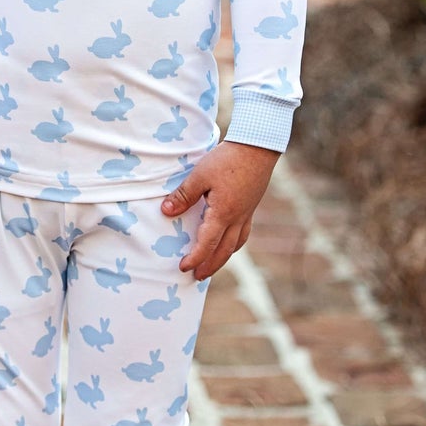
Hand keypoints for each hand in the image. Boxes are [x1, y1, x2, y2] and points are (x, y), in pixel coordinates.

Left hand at [160, 140, 278, 280]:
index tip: (183, 267)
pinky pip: (243, 233)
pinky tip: (229, 242)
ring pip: (236, 244)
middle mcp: (237, 218)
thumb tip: (166, 212)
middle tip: (197, 277)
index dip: (195, 258)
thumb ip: (183, 195)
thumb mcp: (200, 175)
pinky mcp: (251, 206)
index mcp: (223, 213)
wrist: (258, 147)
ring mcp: (247, 213)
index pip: (207, 244)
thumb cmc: (227, 159)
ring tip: (212, 265)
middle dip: (210, 266)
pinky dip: (234, 244)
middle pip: (223, 251)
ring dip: (223, 258)